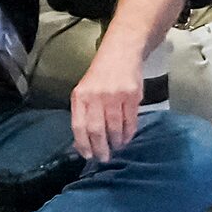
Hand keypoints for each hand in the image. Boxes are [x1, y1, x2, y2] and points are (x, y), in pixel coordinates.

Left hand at [70, 44, 143, 162]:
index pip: (79, 126)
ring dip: (116, 141)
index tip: (88, 156)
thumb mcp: (85, 90)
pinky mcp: (132, 95)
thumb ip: (84, 112)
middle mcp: (96, 96)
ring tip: (117, 147)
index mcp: (80, 96)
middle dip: (101, 148)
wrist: (121, 52)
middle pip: (96, 130)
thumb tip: (83, 142)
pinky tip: (126, 137)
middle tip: (105, 158)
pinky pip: (130, 121)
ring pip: (115, 127)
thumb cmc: (101, 75)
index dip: (83, 144)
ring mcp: (115, 95)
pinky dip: (129, 133)